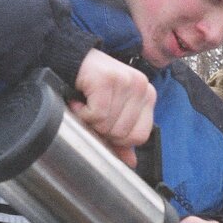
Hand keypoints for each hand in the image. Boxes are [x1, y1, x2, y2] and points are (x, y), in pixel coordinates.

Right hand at [71, 49, 155, 167]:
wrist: (74, 60)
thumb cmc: (95, 87)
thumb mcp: (114, 111)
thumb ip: (122, 137)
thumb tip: (131, 162)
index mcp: (148, 96)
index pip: (139, 137)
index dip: (118, 139)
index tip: (104, 125)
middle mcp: (142, 87)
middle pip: (122, 133)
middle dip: (102, 130)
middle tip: (92, 114)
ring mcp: (126, 81)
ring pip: (108, 125)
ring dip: (90, 121)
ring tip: (86, 105)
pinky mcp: (107, 79)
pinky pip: (96, 114)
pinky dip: (83, 113)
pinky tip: (80, 101)